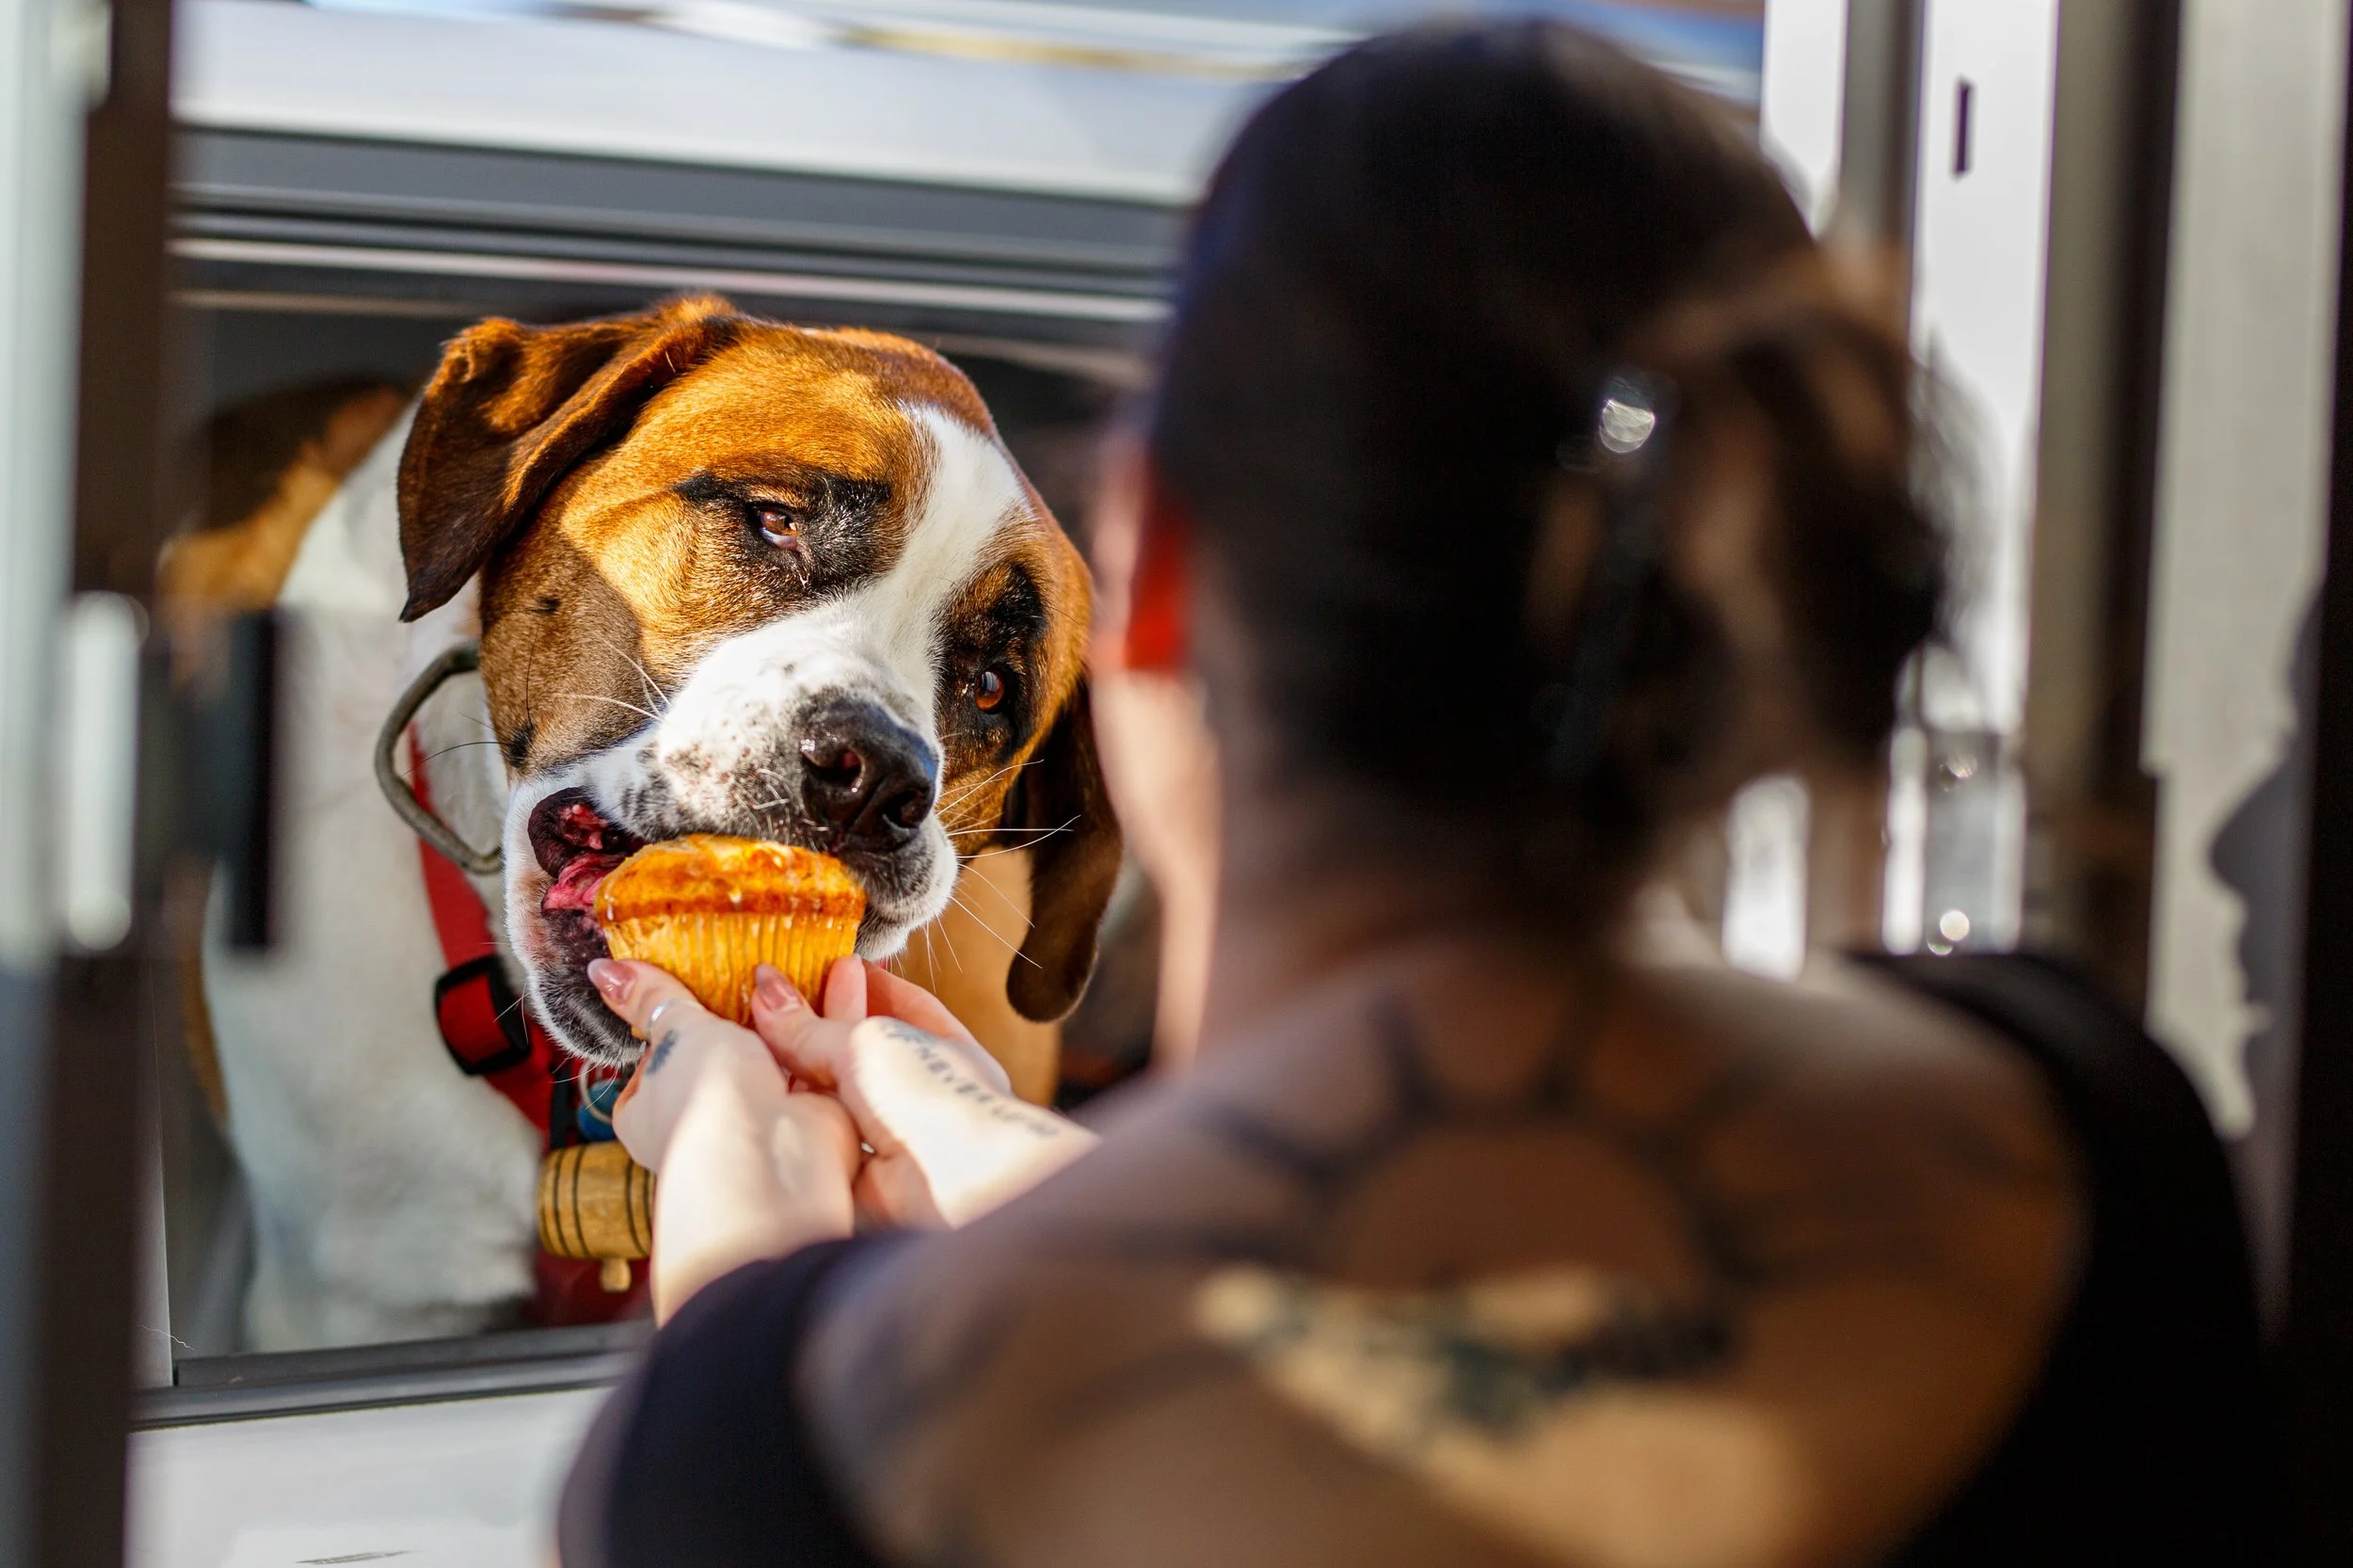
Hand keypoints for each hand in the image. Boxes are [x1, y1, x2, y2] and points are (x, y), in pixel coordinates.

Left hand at [588, 958, 858, 1319]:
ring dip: (793, 1012)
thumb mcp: (676, 1032)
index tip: (694, 982)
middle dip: (743, 1011)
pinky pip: (818, 1059)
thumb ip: (652, 997)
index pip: (658, 1055)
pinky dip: (829, 1023)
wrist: (773, 1158)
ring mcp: (760, 1120)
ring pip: (776, 1054)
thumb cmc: (707, 1106)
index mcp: (648, 1111)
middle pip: (723, 1052)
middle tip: (756, 963)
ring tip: (804, 961)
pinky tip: (839, 982)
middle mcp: (704, 1121)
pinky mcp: (810, 1116)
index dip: (676, 1018)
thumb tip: (606, 971)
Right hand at [751, 958, 1097, 1227]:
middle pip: (858, 1056)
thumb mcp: (867, 1041)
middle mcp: (917, 1096)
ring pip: (829, 1100)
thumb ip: (813, 1025)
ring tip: (747, 1036)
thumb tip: (767, 992)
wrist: (949, 1185)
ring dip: (794, 1075)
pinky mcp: (850, 1181)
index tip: (826, 963)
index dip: (866, 984)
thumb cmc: (932, 1098)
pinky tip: (751, 1095)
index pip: (905, 1007)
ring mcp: (885, 1142)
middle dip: (818, 1026)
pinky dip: (785, 1121)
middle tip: (772, 993)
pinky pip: (810, 1141)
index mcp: (945, 1054)